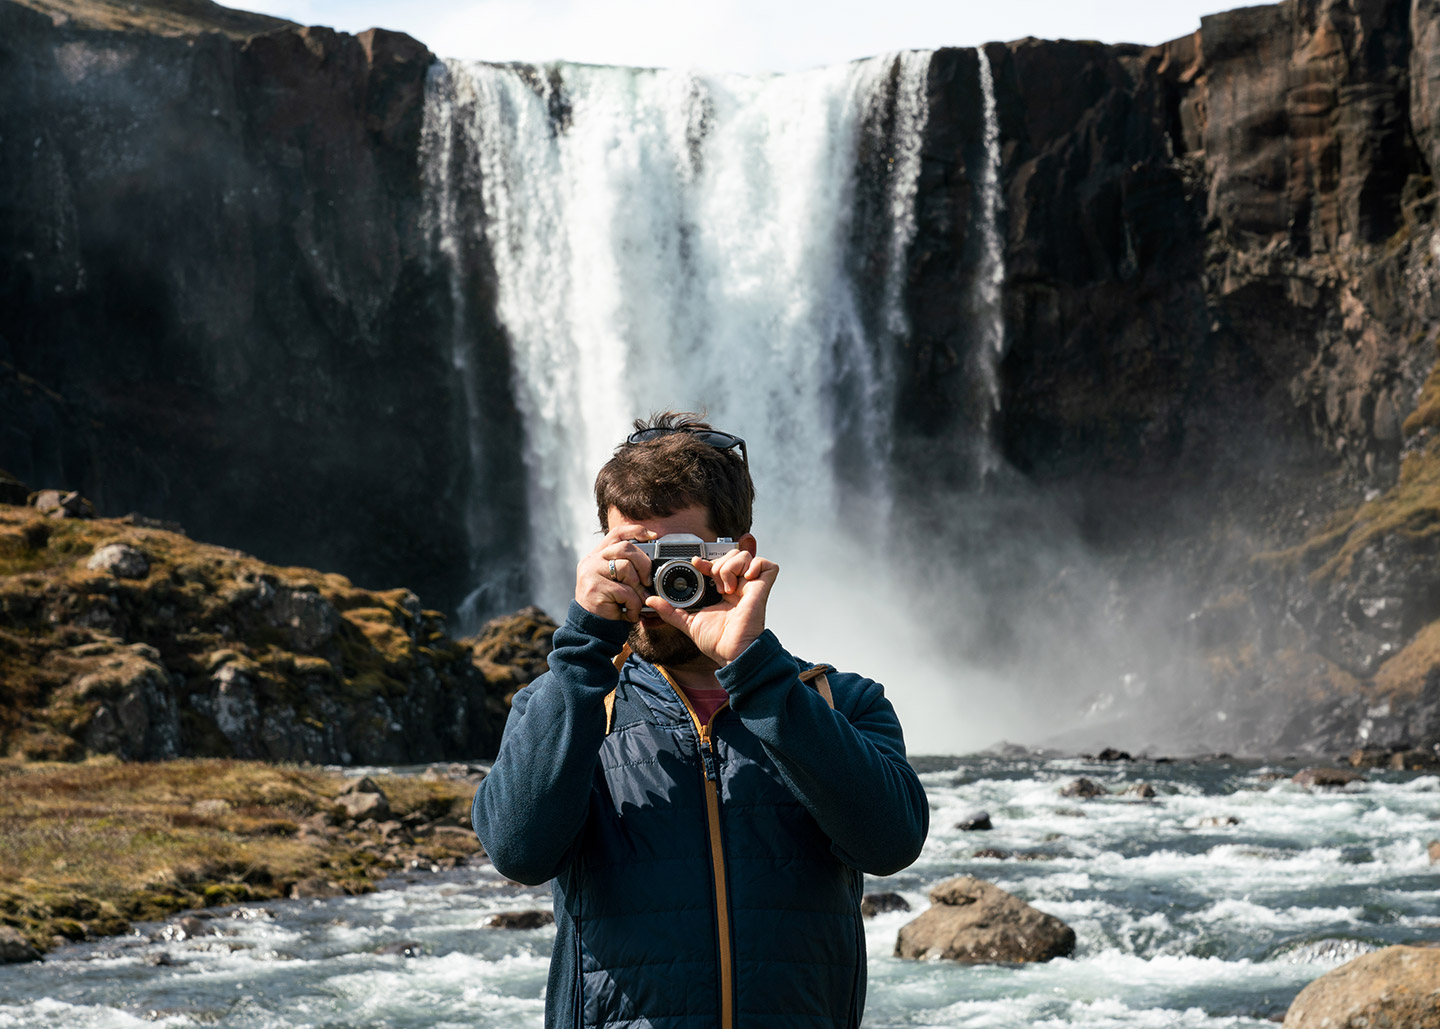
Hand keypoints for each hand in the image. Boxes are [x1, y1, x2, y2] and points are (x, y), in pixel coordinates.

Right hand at [575, 522, 658, 621]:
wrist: (591, 630)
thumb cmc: (610, 606)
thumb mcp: (618, 582)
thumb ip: (628, 568)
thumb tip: (654, 561)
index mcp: (598, 555)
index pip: (617, 533)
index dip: (636, 531)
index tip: (654, 536)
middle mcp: (591, 561)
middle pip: (625, 548)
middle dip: (644, 563)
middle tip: (648, 581)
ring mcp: (591, 573)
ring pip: (626, 568)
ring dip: (638, 588)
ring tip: (636, 602)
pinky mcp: (594, 589)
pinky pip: (625, 591)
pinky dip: (634, 605)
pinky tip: (630, 614)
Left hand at [645, 546, 777, 664]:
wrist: (731, 653)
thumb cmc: (716, 641)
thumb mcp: (688, 621)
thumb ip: (669, 611)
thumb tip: (651, 601)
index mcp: (722, 591)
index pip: (716, 563)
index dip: (706, 560)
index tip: (696, 564)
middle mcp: (737, 586)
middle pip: (731, 555)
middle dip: (718, 563)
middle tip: (715, 584)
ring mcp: (751, 586)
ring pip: (745, 556)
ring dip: (732, 566)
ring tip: (727, 587)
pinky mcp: (763, 588)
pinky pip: (767, 565)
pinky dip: (756, 565)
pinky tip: (745, 580)